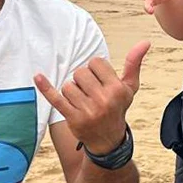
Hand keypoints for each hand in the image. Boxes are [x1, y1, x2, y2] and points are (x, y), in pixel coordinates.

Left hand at [34, 40, 150, 153]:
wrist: (108, 141)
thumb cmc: (118, 108)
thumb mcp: (130, 87)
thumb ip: (134, 63)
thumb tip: (144, 42)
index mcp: (117, 89)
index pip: (96, 62)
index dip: (96, 70)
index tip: (101, 81)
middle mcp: (103, 99)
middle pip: (80, 72)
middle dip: (83, 80)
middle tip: (91, 93)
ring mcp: (87, 110)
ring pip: (69, 85)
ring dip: (72, 91)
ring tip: (83, 101)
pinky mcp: (73, 118)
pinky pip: (56, 98)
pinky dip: (46, 88)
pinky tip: (37, 77)